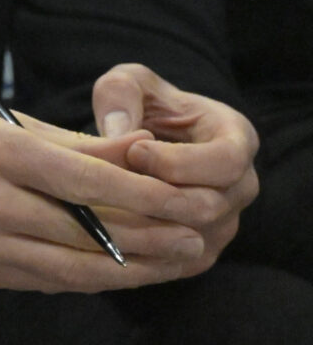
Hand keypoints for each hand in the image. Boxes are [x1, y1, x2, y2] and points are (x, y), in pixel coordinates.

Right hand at [0, 95, 228, 292]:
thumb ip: (67, 141)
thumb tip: (139, 151)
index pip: (84, 178)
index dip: (143, 191)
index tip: (184, 192)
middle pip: (87, 228)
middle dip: (150, 233)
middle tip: (194, 233)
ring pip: (73, 266)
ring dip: (133, 266)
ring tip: (173, 258)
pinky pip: (47, 281)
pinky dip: (90, 276)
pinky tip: (122, 268)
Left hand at [95, 63, 258, 258]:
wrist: (150, 141)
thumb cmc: (143, 106)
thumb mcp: (131, 83)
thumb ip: (122, 93)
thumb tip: (119, 131)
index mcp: (236, 139)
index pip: (225, 162)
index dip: (179, 161)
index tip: (134, 151)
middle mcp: (241, 186)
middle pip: (209, 206)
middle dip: (157, 197)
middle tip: (111, 184)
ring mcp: (226, 223)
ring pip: (193, 239)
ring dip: (146, 227)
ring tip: (104, 208)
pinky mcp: (202, 250)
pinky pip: (178, 261)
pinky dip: (143, 252)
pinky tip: (108, 236)